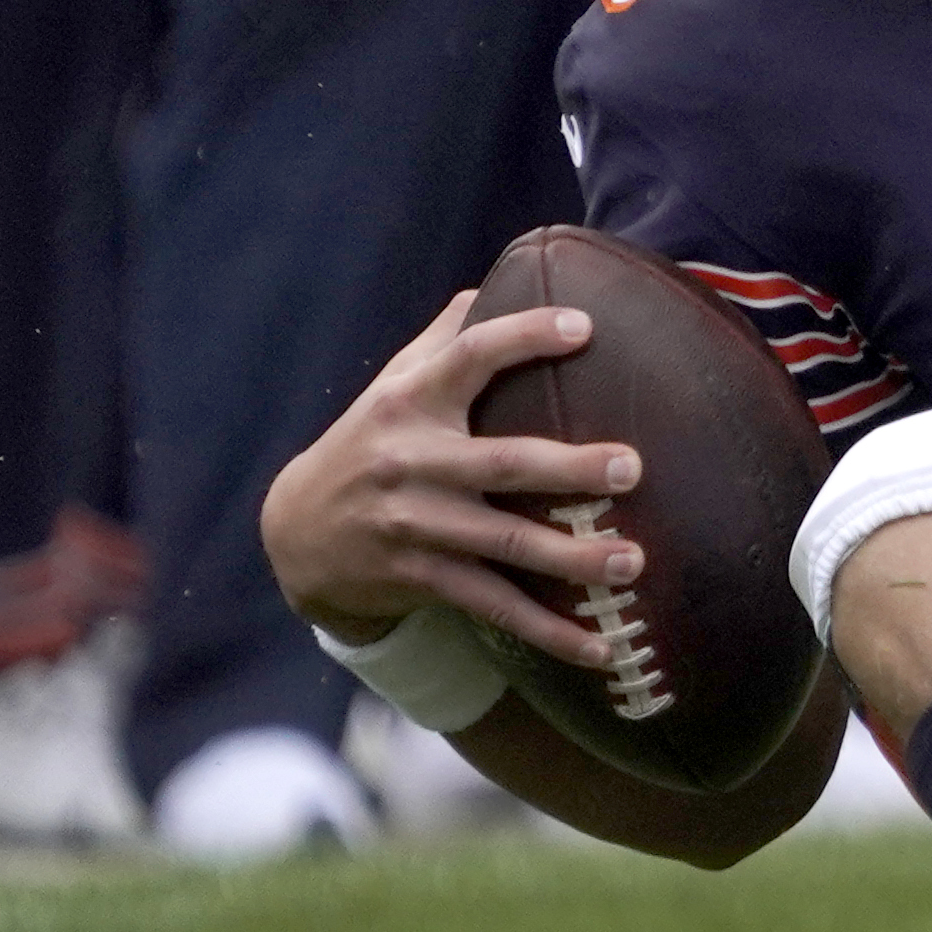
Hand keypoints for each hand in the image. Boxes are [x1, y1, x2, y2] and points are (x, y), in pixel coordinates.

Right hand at [261, 288, 647, 666]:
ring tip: (633, 562)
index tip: (584, 326)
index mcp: (411, 402)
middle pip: (502, 463)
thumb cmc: (370, 442)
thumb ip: (444, 339)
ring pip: (505, 545)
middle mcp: (412, 462)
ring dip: (573, 559)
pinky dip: (550, 633)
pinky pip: (495, 608)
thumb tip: (496, 282)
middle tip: (631, 467)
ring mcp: (416, 525)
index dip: (524, 337)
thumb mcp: (392, 386)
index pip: (469, 357)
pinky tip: (602, 649)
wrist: (297, 534)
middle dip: (569, 468)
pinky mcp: (421, 579)